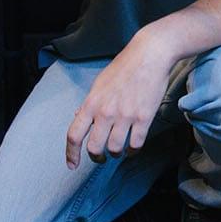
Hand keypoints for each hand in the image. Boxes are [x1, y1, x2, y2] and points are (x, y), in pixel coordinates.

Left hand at [65, 30, 177, 168]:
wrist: (149, 56)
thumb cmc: (123, 68)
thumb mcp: (99, 84)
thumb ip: (89, 104)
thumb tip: (78, 117)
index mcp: (91, 103)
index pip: (74, 135)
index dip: (71, 154)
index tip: (72, 165)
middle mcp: (106, 112)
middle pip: (94, 148)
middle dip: (96, 157)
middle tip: (101, 157)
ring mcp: (126, 116)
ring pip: (116, 149)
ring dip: (116, 154)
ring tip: (118, 150)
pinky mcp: (144, 118)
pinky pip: (136, 144)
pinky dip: (133, 151)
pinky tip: (132, 148)